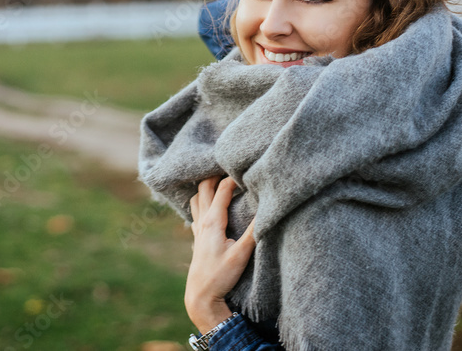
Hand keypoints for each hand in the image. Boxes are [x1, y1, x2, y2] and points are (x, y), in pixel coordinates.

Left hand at [184, 175, 256, 333]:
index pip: (222, 190)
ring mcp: (197, 229)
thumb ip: (253, 232)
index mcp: (212, 221)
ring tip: (218, 178)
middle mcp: (202, 221)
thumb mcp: (241, 254)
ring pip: (196, 198)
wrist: (201, 295)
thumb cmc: (220, 276)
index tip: (246, 170)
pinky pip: (195, 211)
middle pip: (204, 187)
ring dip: (205, 186)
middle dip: (215, 174)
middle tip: (229, 166)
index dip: (234, 178)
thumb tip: (266, 211)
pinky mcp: (196, 237)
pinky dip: (201, 200)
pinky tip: (208, 202)